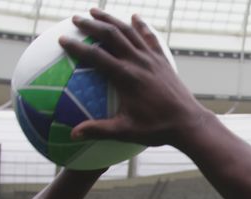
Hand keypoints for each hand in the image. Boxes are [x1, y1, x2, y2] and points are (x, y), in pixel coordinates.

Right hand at [58, 9, 211, 147]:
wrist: (188, 123)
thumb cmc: (157, 128)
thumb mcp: (126, 131)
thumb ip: (99, 130)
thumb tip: (73, 134)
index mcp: (126, 77)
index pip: (96, 56)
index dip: (77, 47)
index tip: (62, 40)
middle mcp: (139, 62)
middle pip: (111, 35)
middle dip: (91, 24)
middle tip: (74, 19)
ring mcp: (152, 59)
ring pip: (129, 31)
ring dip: (111, 19)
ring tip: (95, 11)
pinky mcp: (163, 60)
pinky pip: (150, 38)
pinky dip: (141, 25)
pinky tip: (134, 17)